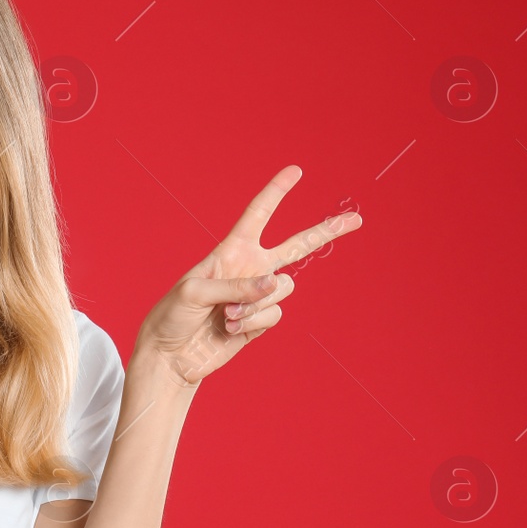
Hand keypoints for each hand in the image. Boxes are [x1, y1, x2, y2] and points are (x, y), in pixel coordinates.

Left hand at [134, 165, 362, 387]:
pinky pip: (274, 314)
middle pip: (295, 246)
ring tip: (225, 316)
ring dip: (255, 304)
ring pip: (282, 288)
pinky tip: (229, 329)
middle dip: (324, 231)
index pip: (257, 215)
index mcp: (230, 251)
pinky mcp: (260, 322)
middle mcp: (248, 270)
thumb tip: (275, 283)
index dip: (276, 192)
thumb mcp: (194, 292)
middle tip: (355, 220)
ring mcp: (257, 296)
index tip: (295, 171)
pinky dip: (252, 323)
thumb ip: (236, 286)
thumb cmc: (172, 316)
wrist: (171, 355)